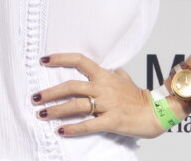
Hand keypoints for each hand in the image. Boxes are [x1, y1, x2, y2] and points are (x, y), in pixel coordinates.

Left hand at [33, 52, 172, 138]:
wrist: (156, 111)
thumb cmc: (138, 96)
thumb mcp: (124, 78)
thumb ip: (112, 72)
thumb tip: (108, 68)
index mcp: (104, 75)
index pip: (79, 60)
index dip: (61, 58)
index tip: (44, 60)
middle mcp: (103, 88)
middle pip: (71, 86)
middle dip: (50, 92)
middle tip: (34, 98)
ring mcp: (107, 104)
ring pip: (76, 105)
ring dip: (56, 110)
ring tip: (41, 114)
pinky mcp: (112, 121)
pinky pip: (89, 124)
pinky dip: (73, 128)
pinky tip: (61, 131)